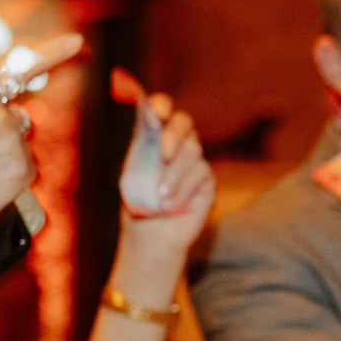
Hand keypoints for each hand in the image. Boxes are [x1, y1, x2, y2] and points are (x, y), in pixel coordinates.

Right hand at [0, 33, 83, 228]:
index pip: (21, 66)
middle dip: (3, 133)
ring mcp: (14, 142)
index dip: (52, 51)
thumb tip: (11, 103)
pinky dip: (13, 174)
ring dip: (6, 154)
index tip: (76, 41)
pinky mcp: (25, 168)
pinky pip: (26, 166)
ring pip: (21, 143)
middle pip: (19, 117)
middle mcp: (0, 114)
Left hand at [114, 89, 217, 284]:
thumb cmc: (138, 203)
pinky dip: (183, 188)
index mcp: (154, 137)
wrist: (150, 234)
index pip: (162, 110)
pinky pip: (201, 173)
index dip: (162, 105)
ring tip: (160, 195)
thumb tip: (150, 122)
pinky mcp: (206, 180)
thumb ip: (142, 146)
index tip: (158, 111)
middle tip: (163, 154)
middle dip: (174, 135)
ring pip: (193, 150)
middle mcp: (176, 145)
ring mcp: (194, 161)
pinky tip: (171, 203)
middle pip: (184, 122)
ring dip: (174, 173)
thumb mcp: (133, 172)